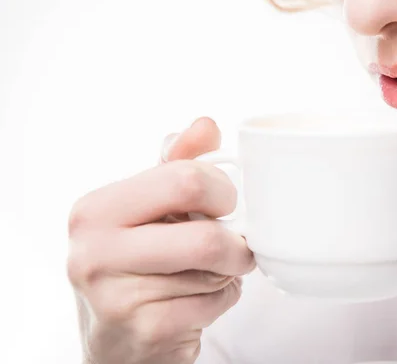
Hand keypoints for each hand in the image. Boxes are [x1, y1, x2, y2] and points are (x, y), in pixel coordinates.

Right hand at [67, 117, 254, 363]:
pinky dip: (223, 298)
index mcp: (95, 210)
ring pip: (216, 271)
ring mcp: (116, 297)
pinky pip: (215, 304)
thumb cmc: (136, 261)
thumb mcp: (148, 206)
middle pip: (206, 237)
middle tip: (233, 242)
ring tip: (208, 270)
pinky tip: (201, 297)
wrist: (115, 337)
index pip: (185, 180)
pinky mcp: (145, 331)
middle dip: (235, 241)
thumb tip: (205, 125)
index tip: (224, 203)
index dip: (222, 191)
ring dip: (228, 271)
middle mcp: (94, 252)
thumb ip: (177, 161)